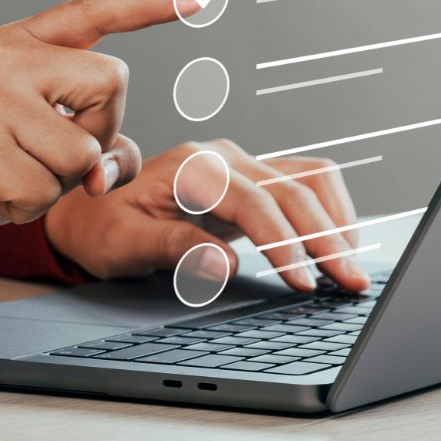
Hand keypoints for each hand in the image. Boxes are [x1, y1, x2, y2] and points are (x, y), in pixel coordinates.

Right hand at [0, 0, 196, 260]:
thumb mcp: (47, 139)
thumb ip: (98, 140)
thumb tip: (109, 171)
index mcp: (23, 42)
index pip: (94, 9)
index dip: (150, 4)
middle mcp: (2, 58)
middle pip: (112, 85)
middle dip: (101, 131)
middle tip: (50, 152)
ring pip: (82, 151)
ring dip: (60, 183)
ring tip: (15, 175)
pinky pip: (43, 191)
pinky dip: (29, 208)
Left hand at [44, 140, 369, 293]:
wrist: (88, 209)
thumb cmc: (100, 227)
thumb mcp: (123, 244)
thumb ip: (174, 249)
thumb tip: (225, 263)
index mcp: (193, 168)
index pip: (256, 203)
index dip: (285, 244)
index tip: (304, 282)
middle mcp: (224, 158)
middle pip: (294, 190)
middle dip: (327, 238)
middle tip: (350, 282)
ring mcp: (242, 165)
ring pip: (311, 178)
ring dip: (337, 221)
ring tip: (352, 266)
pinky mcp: (254, 180)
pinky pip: (306, 184)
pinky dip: (329, 212)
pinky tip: (337, 246)